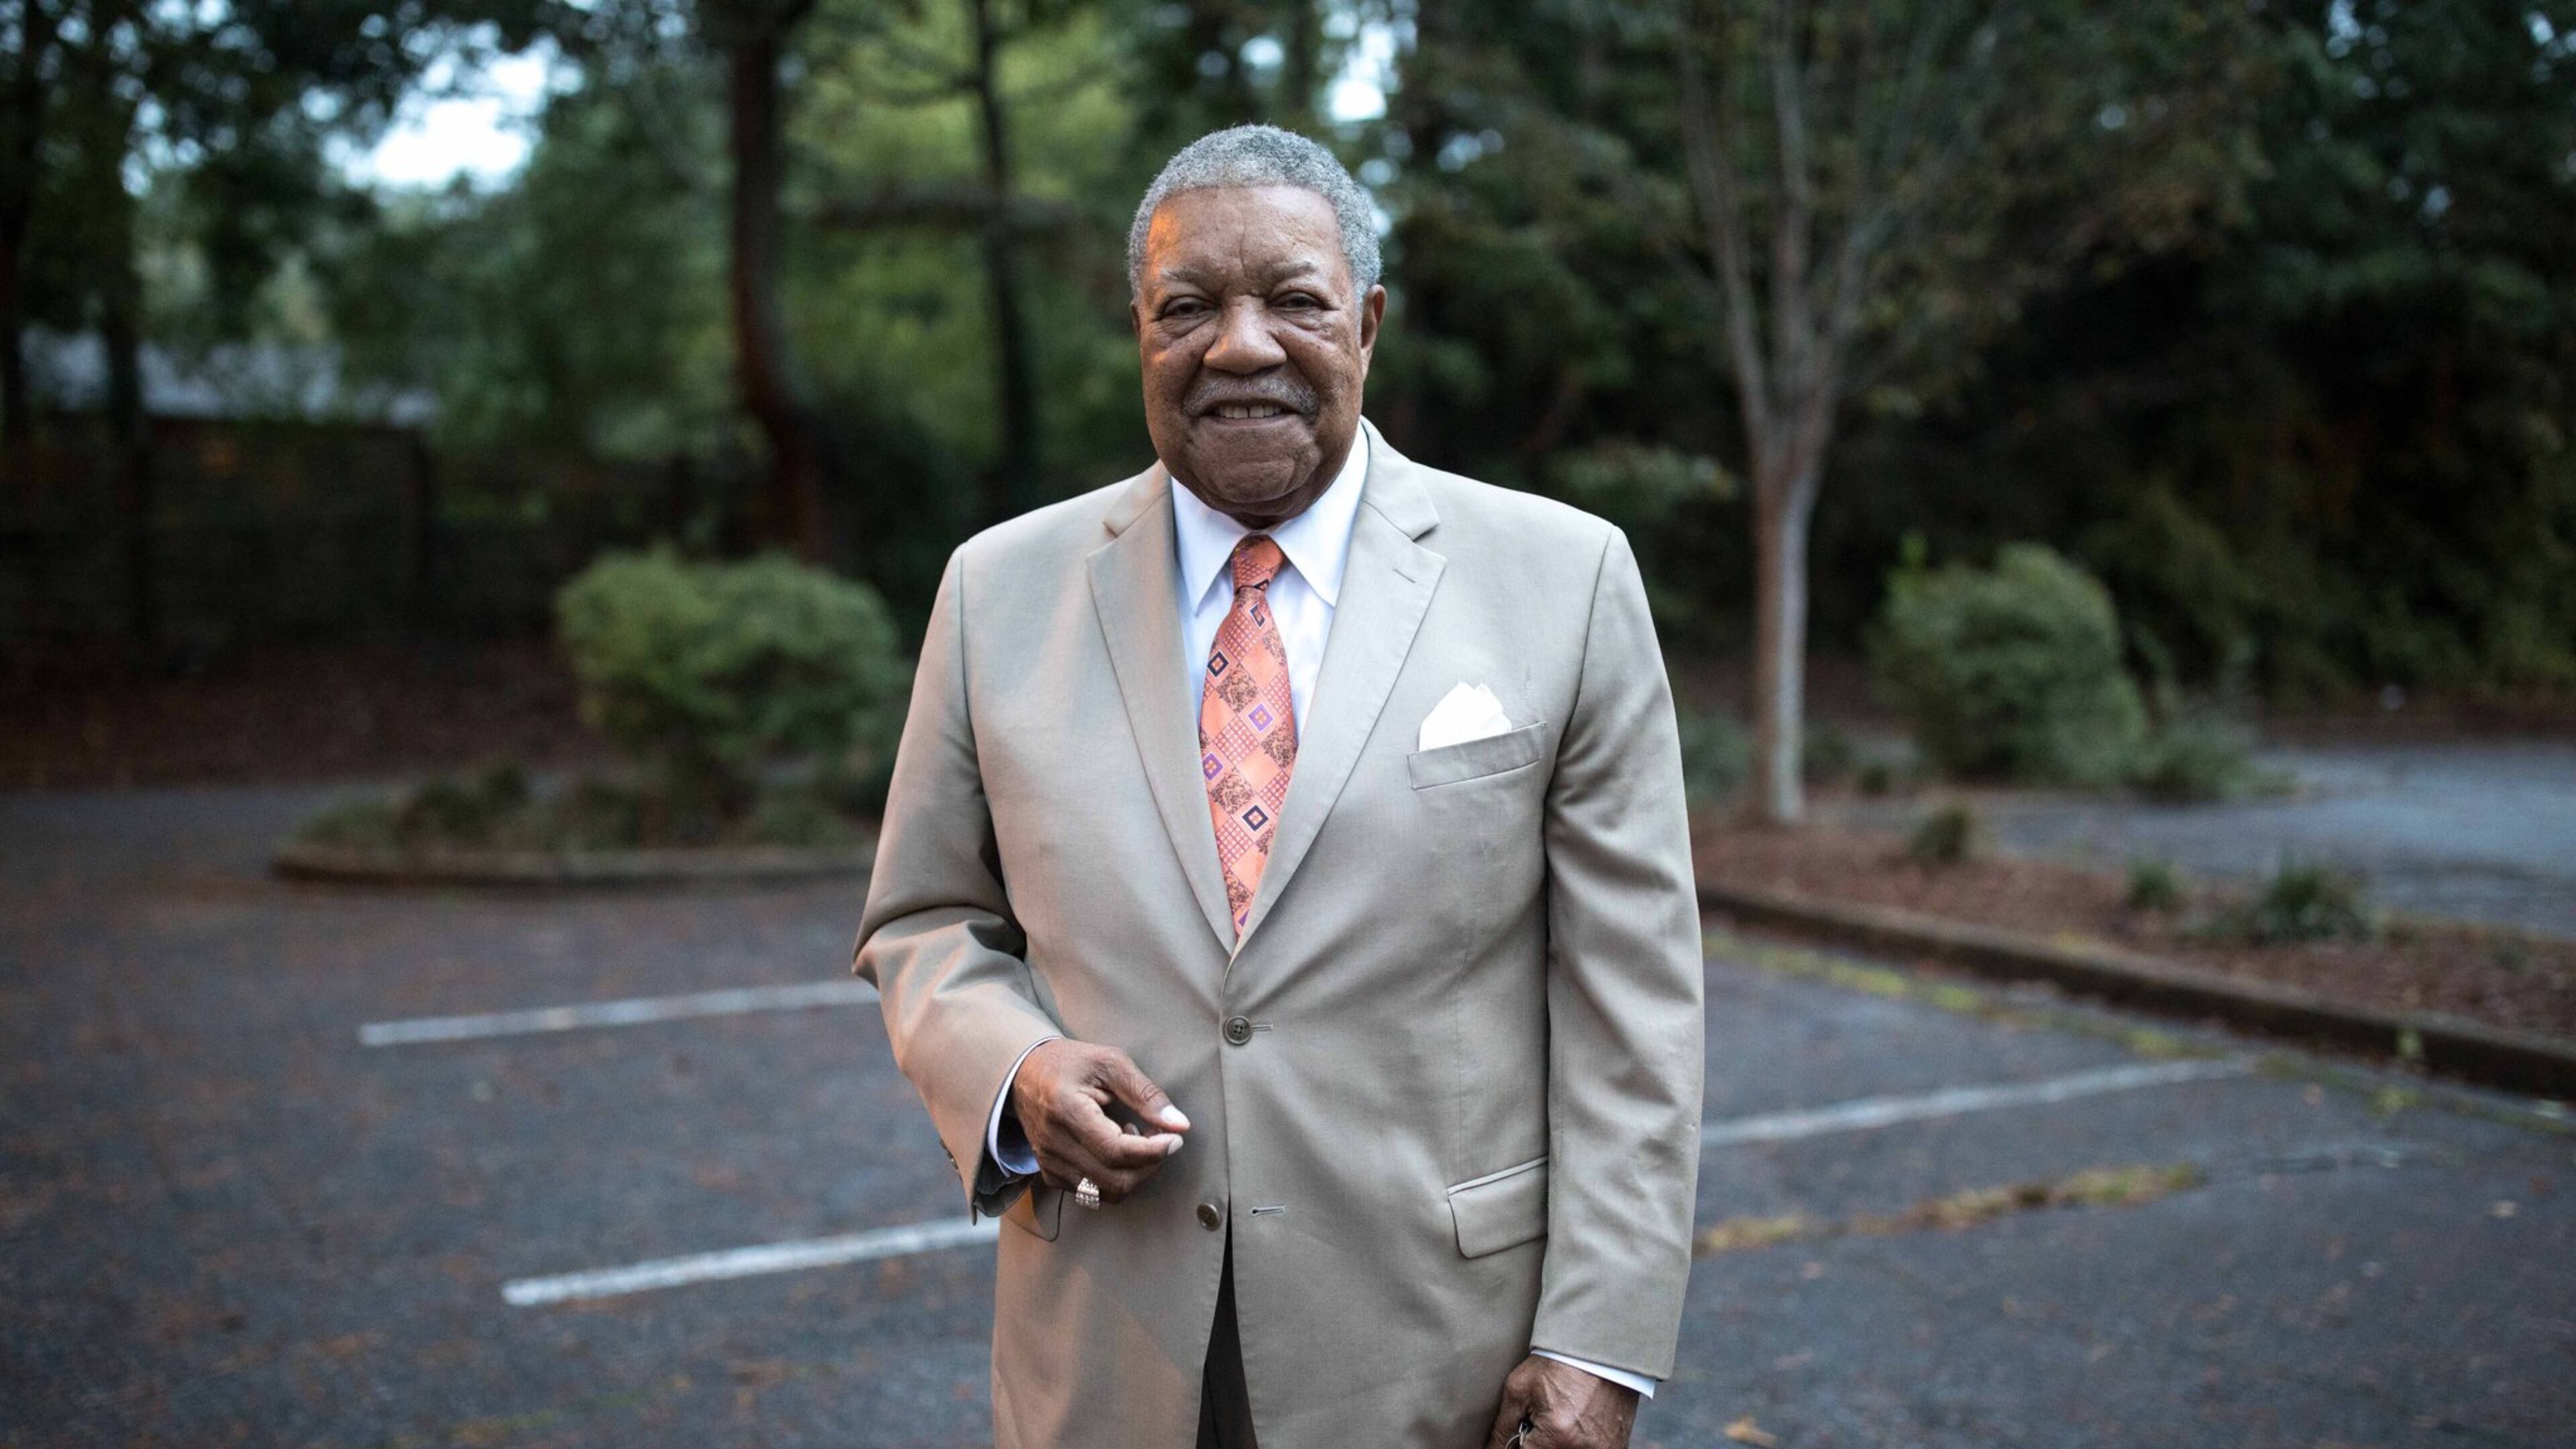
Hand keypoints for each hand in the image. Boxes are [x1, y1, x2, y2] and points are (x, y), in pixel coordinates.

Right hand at [1008, 1039, 1188, 1204]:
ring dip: (1133, 1174)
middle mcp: (1054, 1144)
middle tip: (1159, 1139)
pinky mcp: (1050, 1173)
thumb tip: (1180, 1125)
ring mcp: (1050, 1163)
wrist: (1024, 1073)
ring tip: (1135, 1141)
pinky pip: (1091, 1192)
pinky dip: (1114, 1177)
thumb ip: (1145, 1093)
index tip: (1175, 1139)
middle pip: (1115, 1181)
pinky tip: (1114, 1148)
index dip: (1153, 1152)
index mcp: (1066, 1111)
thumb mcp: (1110, 1063)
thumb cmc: (1071, 1063)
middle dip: (1149, 1166)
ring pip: (1105, 1193)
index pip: (1116, 1151)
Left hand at [1486, 1355, 1638, 1448]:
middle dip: (1539, 1442)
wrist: (1600, 1346)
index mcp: (1556, 1436)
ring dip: (1558, 1441)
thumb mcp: (1519, 1389)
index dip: (1518, 1445)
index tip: (1525, 1428)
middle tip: (1543, 1418)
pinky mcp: (1616, 1445)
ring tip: (1562, 1416)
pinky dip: (1578, 1441)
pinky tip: (1578, 1420)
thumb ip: (1502, 1430)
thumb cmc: (1559, 1362)